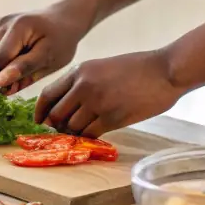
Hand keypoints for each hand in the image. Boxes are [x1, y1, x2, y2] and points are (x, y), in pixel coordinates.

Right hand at [0, 1, 89, 95]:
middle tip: (16, 82)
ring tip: (13, 73)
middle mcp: (2, 21)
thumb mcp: (49, 58)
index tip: (22, 84)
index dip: (7, 78)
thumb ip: (23, 69)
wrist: (62, 20)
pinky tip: (9, 65)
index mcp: (19, 26)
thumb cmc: (60, 41)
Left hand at [34, 51, 182, 136]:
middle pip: (56, 115)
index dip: (41, 111)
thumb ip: (83, 83)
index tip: (40, 121)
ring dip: (75, 132)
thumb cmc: (137, 68)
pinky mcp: (112, 118)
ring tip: (86, 129)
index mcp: (80, 71)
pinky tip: (97, 132)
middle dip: (58, 125)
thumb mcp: (103, 67)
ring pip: (72, 127)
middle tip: (66, 130)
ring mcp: (97, 103)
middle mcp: (83, 86)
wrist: (164, 70)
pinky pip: (90, 134)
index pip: (48, 94)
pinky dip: (90, 136)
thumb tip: (68, 105)